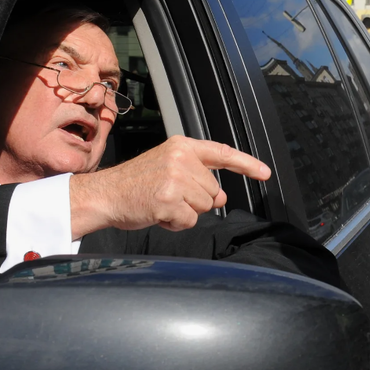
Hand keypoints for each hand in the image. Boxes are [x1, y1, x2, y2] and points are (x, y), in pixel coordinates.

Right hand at [69, 136, 270, 237]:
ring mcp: (175, 179)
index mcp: (182, 146)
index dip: (247, 165)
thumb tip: (221, 195)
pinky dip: (176, 223)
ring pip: (204, 206)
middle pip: (213, 189)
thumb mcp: (168, 170)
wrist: (104, 195)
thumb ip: (197, 178)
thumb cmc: (135, 184)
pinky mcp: (168, 200)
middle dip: (195, 199)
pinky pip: (190, 220)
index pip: (222, 153)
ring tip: (161, 203)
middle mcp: (180, 158)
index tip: (265, 173)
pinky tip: (158, 213)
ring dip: (185, 212)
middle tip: (166, 195)